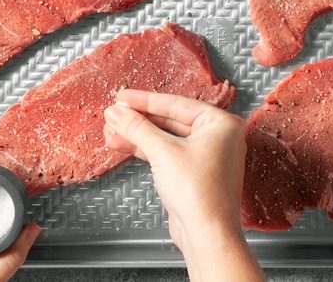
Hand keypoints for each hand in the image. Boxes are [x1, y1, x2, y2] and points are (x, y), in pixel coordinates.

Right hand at [104, 90, 263, 281]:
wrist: (207, 234)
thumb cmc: (198, 192)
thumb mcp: (163, 152)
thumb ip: (138, 128)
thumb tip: (117, 113)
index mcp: (221, 123)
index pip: (176, 104)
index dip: (144, 101)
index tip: (122, 97)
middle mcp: (218, 137)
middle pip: (171, 120)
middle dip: (139, 120)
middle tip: (114, 114)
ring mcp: (207, 156)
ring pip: (167, 138)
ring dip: (138, 135)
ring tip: (111, 131)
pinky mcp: (195, 174)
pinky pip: (168, 154)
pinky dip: (146, 150)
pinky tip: (123, 144)